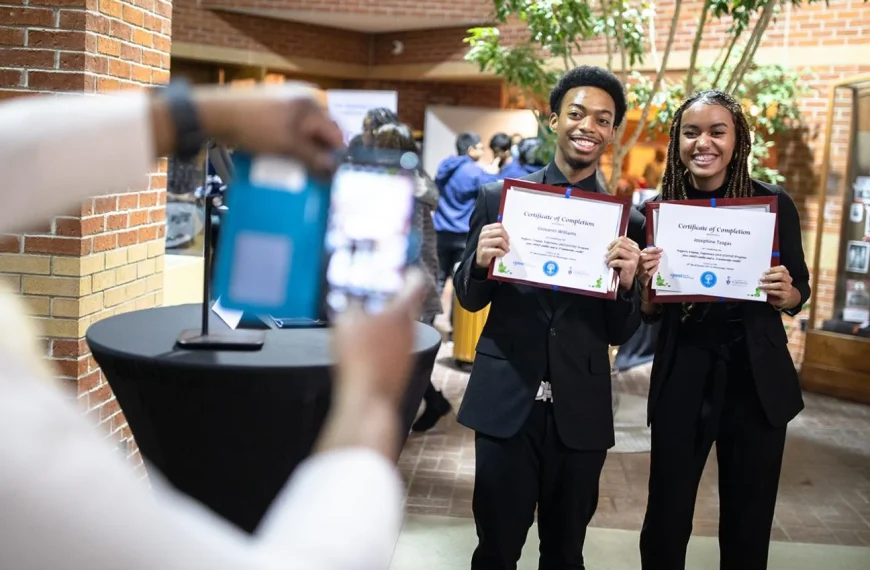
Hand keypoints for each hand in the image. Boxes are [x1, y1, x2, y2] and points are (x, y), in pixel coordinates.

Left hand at [193, 84, 343, 176]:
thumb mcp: (287, 145)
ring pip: (307, 130)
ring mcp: (289, 100)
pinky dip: (293, 140)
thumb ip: (312, 156)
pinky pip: (293, 126)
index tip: (331, 174)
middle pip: (322, 131)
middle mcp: (305, 98)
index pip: (335, 133)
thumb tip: (333, 167)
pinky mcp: (275, 105)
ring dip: (305, 147)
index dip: (335, 155)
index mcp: (312, 105)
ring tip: (298, 164)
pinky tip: (284, 151)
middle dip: (320, 151)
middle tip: (314, 171)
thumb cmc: (256, 127)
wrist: (219, 113)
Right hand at [331, 269, 426, 405]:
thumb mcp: (345, 320)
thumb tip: (352, 294)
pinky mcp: (403, 365)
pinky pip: (397, 344)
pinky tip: (368, 345)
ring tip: (368, 318)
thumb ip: (350, 303)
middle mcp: (411, 328)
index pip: (416, 283)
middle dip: (394, 296)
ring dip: (390, 318)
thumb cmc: (359, 359)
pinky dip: (387, 339)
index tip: (402, 270)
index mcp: (401, 312)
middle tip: (377, 291)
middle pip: (409, 304)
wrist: (370, 399)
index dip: (409, 273)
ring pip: (403, 324)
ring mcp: (409, 348)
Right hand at [475, 223, 509, 268]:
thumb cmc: (489, 248)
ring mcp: (483, 243)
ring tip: (505, 250)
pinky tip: (501, 254)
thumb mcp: (492, 238)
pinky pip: (498, 251)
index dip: (505, 232)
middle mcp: (483, 235)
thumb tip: (508, 234)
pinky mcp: (484, 252)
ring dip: (505, 247)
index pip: (499, 226)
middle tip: (507, 245)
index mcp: (485, 229)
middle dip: (506, 239)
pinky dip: (502, 253)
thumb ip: (499, 233)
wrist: (481, 259)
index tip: (506, 238)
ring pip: (500, 240)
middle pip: (500, 232)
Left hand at [607, 237, 640, 290]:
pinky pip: (617, 261)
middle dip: (611, 250)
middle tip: (606, 257)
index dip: (613, 243)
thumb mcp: (621, 256)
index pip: (623, 239)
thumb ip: (618, 249)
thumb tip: (608, 247)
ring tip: (608, 262)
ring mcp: (635, 258)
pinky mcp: (631, 265)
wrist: (627, 280)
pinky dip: (611, 263)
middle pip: (620, 243)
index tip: (608, 249)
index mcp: (635, 247)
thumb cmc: (622, 267)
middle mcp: (636, 251)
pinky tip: (611, 266)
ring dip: (610, 257)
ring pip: (619, 251)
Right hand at [638, 247, 662, 287]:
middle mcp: (635, 265)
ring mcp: (638, 273)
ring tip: (658, 261)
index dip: (652, 250)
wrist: (634, 284)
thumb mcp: (641, 261)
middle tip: (659, 256)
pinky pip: (647, 275)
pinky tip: (657, 267)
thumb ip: (646, 254)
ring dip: (652, 262)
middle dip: (652, 256)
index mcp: (635, 259)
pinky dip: (653, 270)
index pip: (643, 252)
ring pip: (644, 266)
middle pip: (642, 258)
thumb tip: (657, 249)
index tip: (660, 249)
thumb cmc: (639, 269)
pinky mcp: (641, 280)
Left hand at [760, 265, 797, 309]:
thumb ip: (769, 277)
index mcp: (785, 274)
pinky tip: (766, 291)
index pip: (782, 269)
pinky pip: (779, 293)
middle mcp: (788, 280)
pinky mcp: (786, 295)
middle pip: (781, 275)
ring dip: (769, 285)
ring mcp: (788, 288)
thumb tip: (760, 275)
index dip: (773, 269)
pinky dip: (772, 291)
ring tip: (761, 286)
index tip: (765, 272)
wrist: (786, 297)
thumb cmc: (777, 287)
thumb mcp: (774, 280)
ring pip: (780, 285)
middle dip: (770, 277)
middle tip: (761, 279)